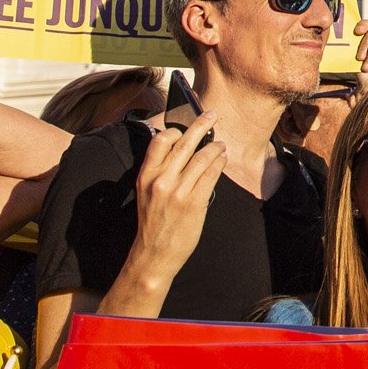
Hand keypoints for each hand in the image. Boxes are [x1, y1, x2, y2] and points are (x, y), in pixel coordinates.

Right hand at [126, 111, 228, 284]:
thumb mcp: (146, 192)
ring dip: (215, 146)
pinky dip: (219, 162)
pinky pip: (212, 174)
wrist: (154, 253)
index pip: (160, 141)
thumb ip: (159, 170)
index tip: (185, 124)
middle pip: (185, 143)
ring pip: (203, 156)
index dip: (175, 129)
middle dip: (201, 124)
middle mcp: (161, 180)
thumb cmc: (153, 222)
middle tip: (212, 114)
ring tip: (221, 144)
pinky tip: (222, 159)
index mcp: (145, 175)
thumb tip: (180, 147)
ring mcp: (179, 191)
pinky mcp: (195, 202)